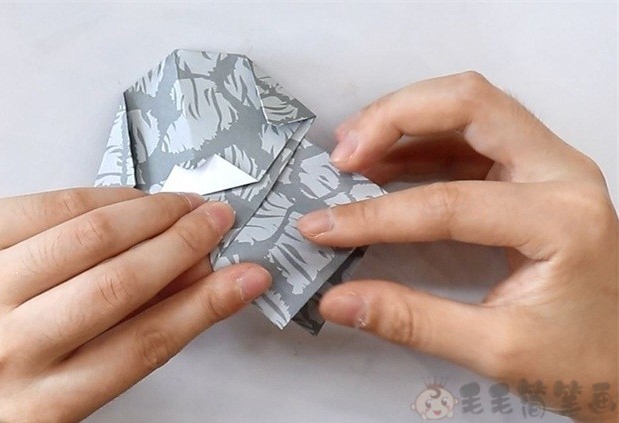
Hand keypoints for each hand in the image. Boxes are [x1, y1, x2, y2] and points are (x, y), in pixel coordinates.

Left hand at [0, 188, 270, 421]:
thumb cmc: (17, 365)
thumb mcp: (83, 372)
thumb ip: (149, 326)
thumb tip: (215, 277)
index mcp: (42, 403)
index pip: (144, 345)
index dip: (206, 304)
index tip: (247, 276)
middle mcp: (4, 349)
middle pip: (118, 284)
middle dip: (182, 244)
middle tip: (217, 223)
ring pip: (92, 233)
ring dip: (153, 212)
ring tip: (185, 208)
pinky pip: (61, 200)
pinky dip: (112, 197)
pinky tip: (137, 202)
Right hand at [298, 72, 617, 421]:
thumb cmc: (582, 360)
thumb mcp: (497, 350)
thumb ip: (413, 321)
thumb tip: (339, 301)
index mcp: (562, 219)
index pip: (450, 201)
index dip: (375, 214)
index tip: (322, 226)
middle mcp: (562, 173)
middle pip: (471, 104)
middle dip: (394, 118)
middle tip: (341, 156)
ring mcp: (550, 165)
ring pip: (470, 107)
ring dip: (404, 119)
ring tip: (351, 152)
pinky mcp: (533, 172)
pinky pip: (471, 135)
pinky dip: (420, 141)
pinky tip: (382, 164)